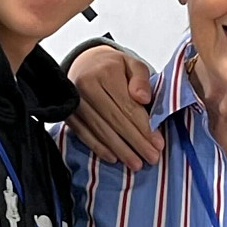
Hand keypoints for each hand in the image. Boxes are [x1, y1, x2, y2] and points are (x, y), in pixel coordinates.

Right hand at [68, 45, 162, 169]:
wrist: (84, 63)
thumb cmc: (113, 66)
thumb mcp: (132, 64)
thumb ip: (141, 79)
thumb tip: (144, 99)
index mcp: (105, 73)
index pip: (128, 106)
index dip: (144, 128)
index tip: (158, 144)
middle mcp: (86, 87)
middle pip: (115, 121)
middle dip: (135, 143)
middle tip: (151, 158)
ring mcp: (75, 102)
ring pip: (101, 130)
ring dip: (120, 150)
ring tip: (136, 163)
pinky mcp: (68, 114)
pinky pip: (84, 134)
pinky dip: (99, 148)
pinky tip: (113, 158)